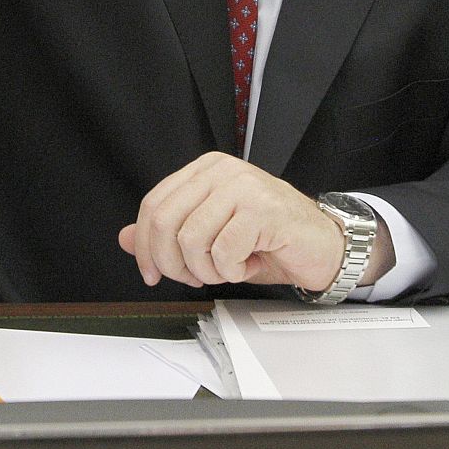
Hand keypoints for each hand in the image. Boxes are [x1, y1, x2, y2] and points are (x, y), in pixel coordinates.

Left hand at [117, 153, 351, 289]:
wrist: (324, 245)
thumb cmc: (269, 241)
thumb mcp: (210, 238)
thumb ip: (168, 234)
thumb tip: (125, 239)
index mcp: (205, 170)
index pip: (153, 204)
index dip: (145, 245)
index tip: (151, 274)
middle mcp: (222, 171)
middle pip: (165, 221)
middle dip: (172, 263)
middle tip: (194, 278)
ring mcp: (243, 186)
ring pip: (191, 239)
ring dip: (206, 270)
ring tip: (228, 269)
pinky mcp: (262, 209)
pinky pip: (223, 251)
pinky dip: (231, 271)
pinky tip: (248, 264)